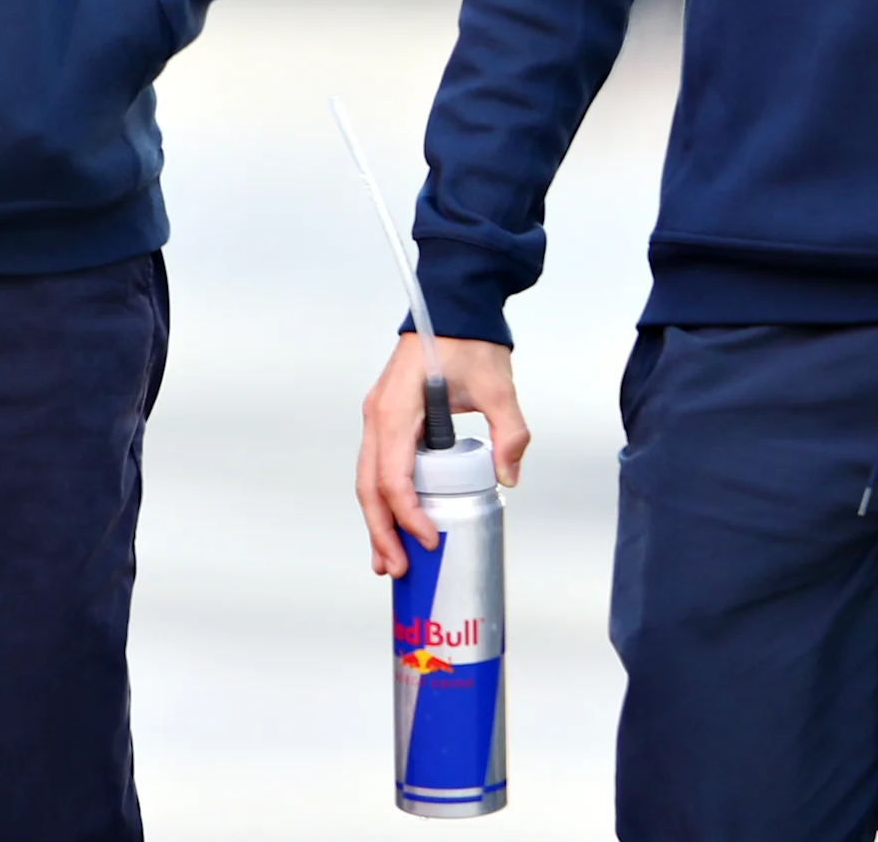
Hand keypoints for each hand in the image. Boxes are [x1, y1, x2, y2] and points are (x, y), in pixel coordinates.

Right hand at [357, 333, 527, 576]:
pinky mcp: (387, 421)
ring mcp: (378, 418)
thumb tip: (508, 478)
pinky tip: (392, 527)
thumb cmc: (470, 342)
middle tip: (398, 569)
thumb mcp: (498, 387)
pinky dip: (382, 501)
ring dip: (377, 522)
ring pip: (367, 480)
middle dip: (381, 531)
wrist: (454, 309)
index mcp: (397, 409)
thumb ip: (509, 433)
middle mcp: (378, 416)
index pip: (393, 475)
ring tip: (389, 561)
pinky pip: (377, 468)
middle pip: (369, 486)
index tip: (429, 539)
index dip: (408, 514)